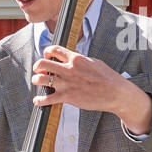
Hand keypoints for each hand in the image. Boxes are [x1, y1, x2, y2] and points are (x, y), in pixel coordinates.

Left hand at [32, 45, 151, 134]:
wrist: (116, 93)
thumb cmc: (107, 78)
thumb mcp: (94, 62)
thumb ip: (80, 60)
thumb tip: (72, 57)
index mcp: (76, 59)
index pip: (54, 50)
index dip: (47, 52)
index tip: (46, 55)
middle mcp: (69, 70)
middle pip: (42, 63)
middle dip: (37, 66)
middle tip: (39, 70)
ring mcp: (67, 84)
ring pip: (40, 79)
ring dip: (36, 80)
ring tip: (38, 82)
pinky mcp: (67, 97)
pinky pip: (46, 99)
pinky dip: (39, 100)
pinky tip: (38, 100)